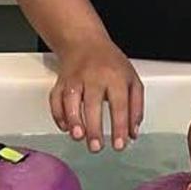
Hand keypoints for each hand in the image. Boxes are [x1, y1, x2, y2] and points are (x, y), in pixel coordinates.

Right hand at [50, 37, 142, 152]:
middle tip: (96, 147)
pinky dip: (58, 114)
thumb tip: (133, 134)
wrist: (84, 42)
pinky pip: (55, 98)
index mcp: (115, 77)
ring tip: (78, 137)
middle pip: (93, 103)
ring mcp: (74, 78)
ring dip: (73, 120)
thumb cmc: (110, 64)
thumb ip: (136, 107)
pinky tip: (65, 127)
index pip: (119, 105)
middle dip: (93, 127)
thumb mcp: (132, 80)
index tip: (120, 145)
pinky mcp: (60, 81)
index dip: (120, 126)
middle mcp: (93, 76)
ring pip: (70, 99)